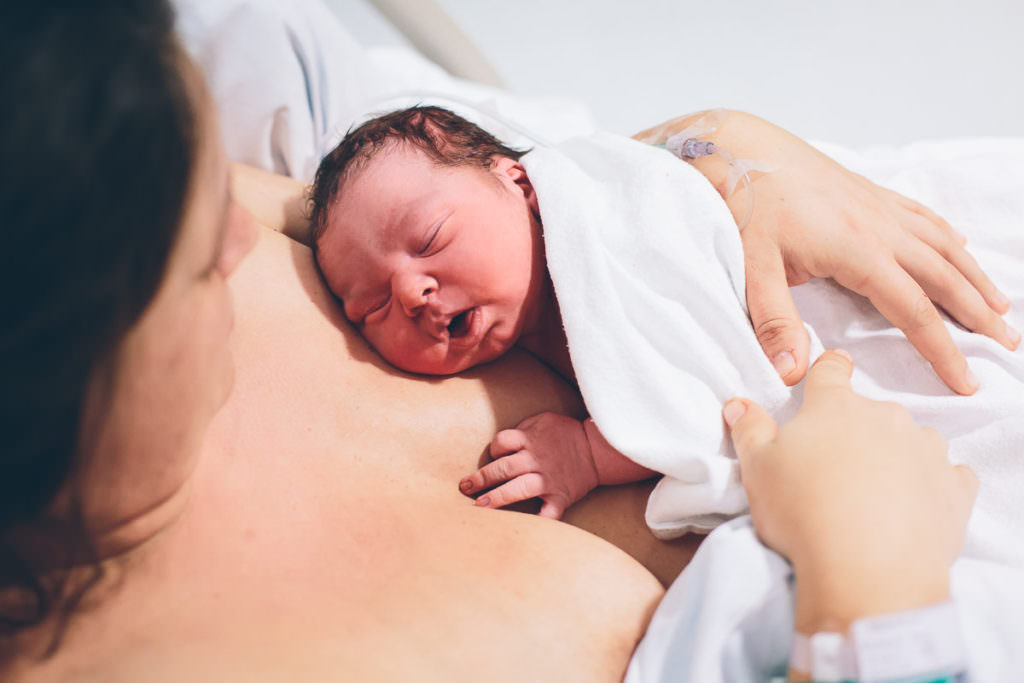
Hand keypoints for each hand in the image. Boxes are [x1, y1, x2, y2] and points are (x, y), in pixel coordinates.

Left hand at [458, 412, 598, 518]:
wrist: (597, 450)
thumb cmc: (566, 433)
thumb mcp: (543, 420)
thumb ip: (522, 428)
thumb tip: (502, 442)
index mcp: (530, 439)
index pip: (502, 443)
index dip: (493, 450)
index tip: (492, 457)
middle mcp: (536, 460)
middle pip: (503, 467)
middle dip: (481, 478)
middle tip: (465, 487)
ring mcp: (548, 480)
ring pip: (518, 488)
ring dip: (498, 497)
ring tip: (480, 506)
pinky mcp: (560, 496)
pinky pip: (549, 512)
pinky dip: (539, 522)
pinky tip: (525, 530)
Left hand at [637, 111, 1017, 393]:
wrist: (742, 148)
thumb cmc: (746, 204)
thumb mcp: (753, 268)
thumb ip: (775, 322)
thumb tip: (792, 373)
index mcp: (858, 252)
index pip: (913, 311)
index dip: (941, 349)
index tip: (965, 380)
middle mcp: (880, 228)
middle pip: (943, 278)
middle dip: (977, 313)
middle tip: (1007, 343)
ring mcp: (878, 207)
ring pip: (942, 246)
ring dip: (974, 277)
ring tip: (1000, 305)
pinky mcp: (869, 193)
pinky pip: (922, 217)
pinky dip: (947, 237)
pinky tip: (960, 248)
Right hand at [724, 350, 978, 630]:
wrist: (867, 569)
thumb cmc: (802, 511)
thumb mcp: (757, 469)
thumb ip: (749, 429)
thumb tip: (738, 403)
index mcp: (835, 407)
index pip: (831, 370)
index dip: (828, 369)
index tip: (830, 371)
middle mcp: (886, 416)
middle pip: (871, 411)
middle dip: (856, 431)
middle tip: (836, 467)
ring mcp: (926, 450)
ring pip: (912, 440)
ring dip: (896, 456)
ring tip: (875, 494)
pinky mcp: (955, 487)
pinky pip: (949, 476)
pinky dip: (934, 485)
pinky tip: (915, 507)